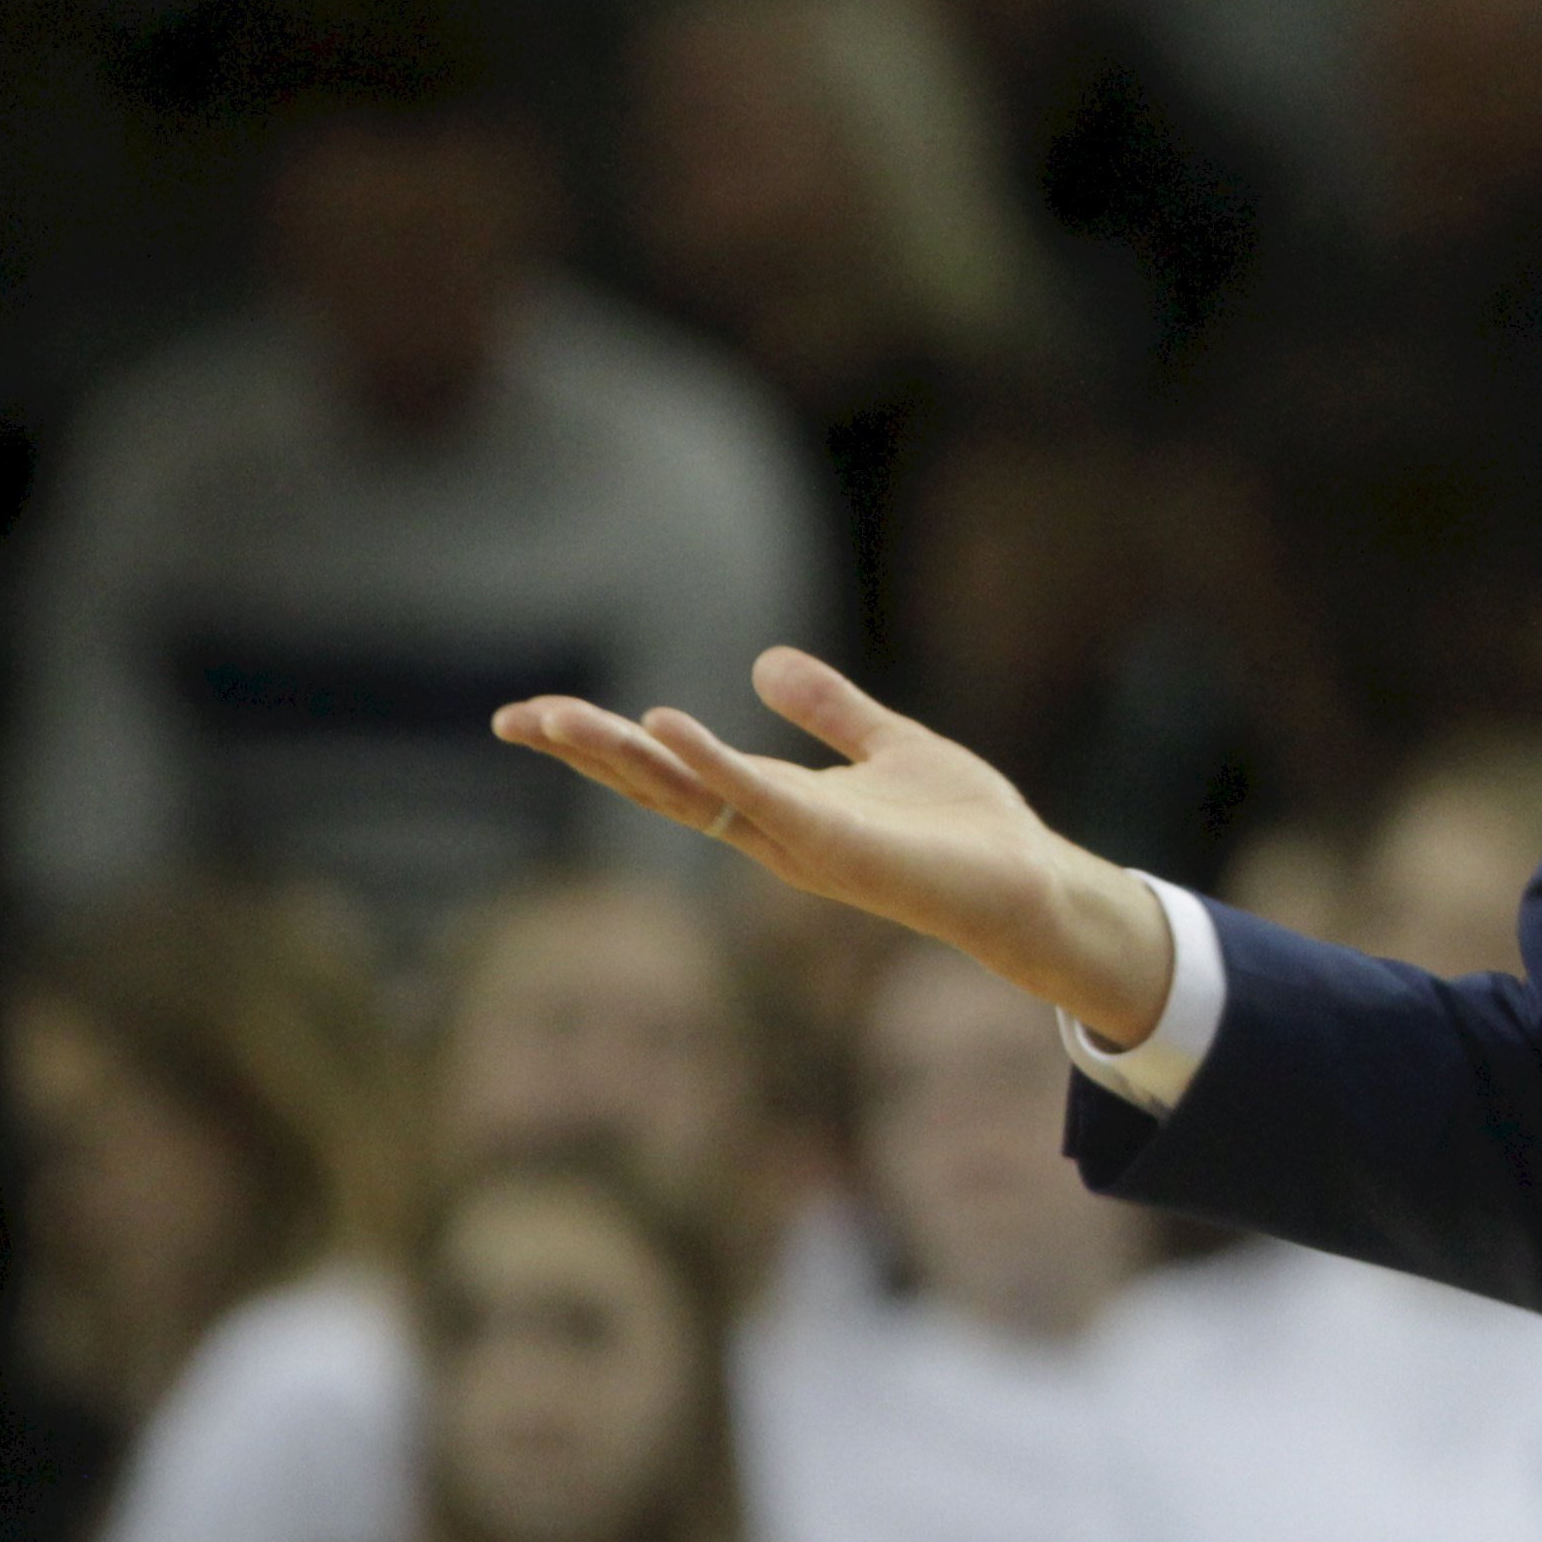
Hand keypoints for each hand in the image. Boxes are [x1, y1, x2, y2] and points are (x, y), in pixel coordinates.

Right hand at [493, 647, 1174, 1046]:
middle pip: (658, 783)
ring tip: (555, 716)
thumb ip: (830, 709)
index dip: (605, 741)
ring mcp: (794, 841)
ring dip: (622, 756)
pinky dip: (710, 763)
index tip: (532, 712)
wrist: (1027, 880)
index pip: (671, 767)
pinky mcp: (833, 846)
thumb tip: (762, 662)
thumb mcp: (888, 744)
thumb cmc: (964, 827)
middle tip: (514, 715)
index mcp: (777, 801)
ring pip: (689, 792)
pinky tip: (663, 723)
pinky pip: (758, 799)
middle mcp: (770, 827)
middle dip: (587, 750)